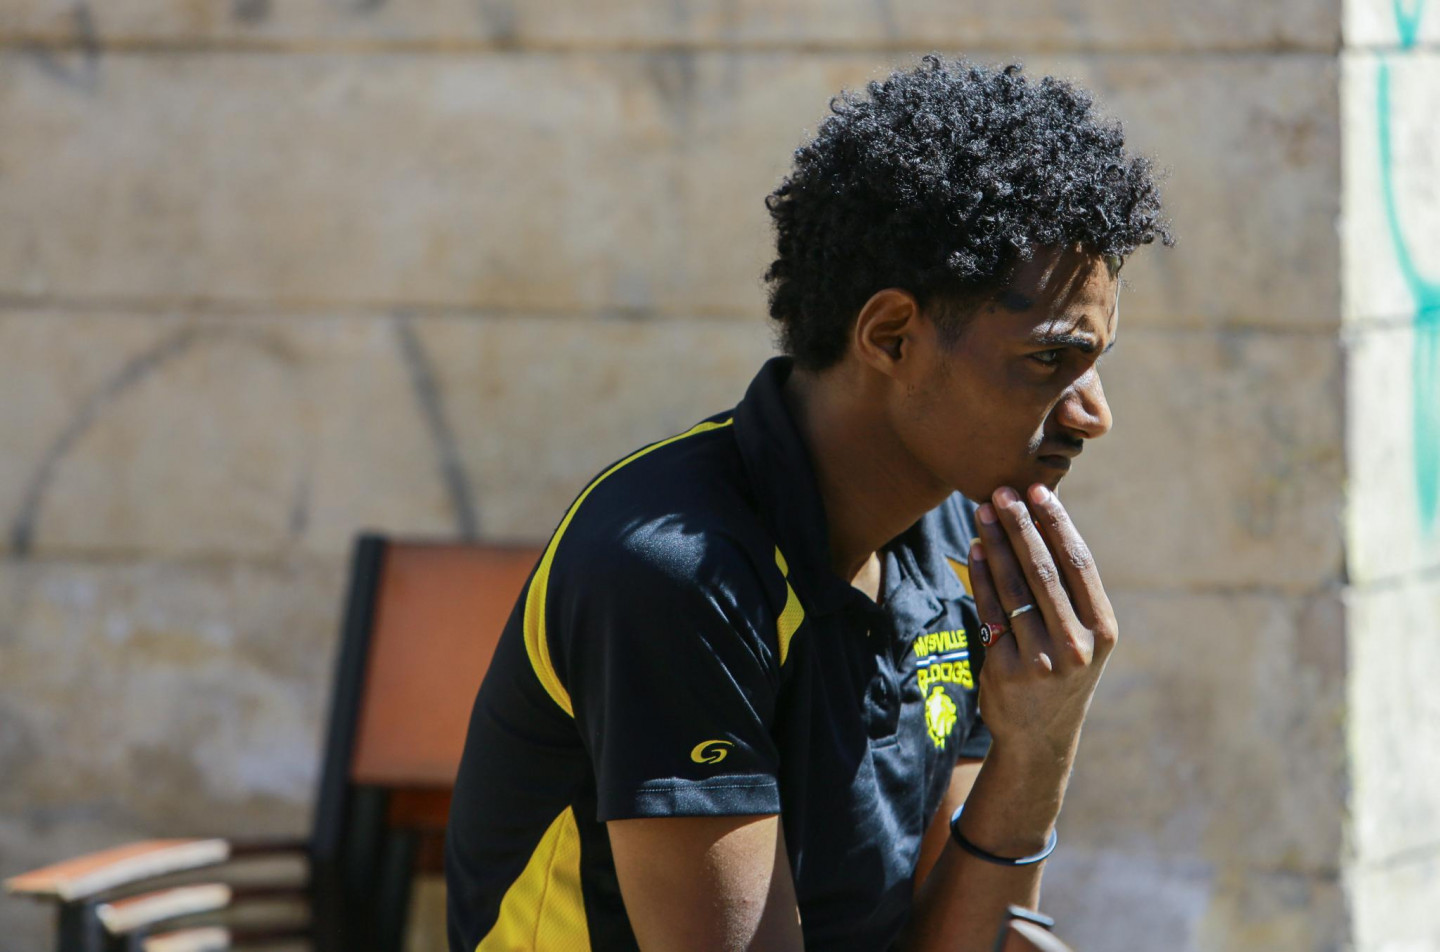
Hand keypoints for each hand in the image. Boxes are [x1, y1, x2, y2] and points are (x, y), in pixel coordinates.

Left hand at [969, 483, 1117, 763]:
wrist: (1040, 737)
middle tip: (1001, 492)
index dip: (1057, 523)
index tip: (1039, 491)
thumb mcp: (1082, 638)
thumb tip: (1040, 522)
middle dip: (1021, 525)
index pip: (1079, 563)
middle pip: (1044, 570)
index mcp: (1103, 629)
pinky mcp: (1006, 671)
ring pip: (1014, 587)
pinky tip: (975, 550)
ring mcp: (1041, 660)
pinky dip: (981, 576)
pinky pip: (990, 612)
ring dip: (996, 544)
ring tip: (983, 513)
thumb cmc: (1062, 671)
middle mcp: (1077, 645)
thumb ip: (1069, 593)